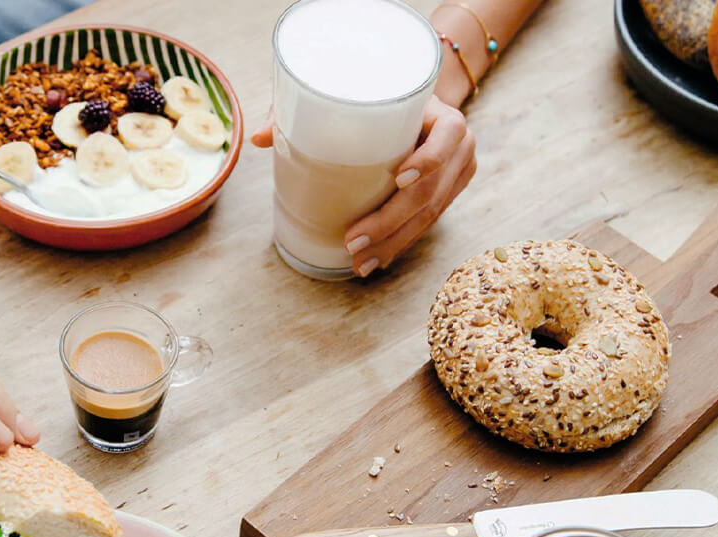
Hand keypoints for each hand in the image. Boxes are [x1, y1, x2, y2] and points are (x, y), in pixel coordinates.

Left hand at [250, 96, 476, 276]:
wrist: (421, 104)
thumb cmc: (379, 96)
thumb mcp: (347, 93)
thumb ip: (303, 107)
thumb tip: (258, 138)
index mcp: (442, 113)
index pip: (449, 135)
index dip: (429, 159)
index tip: (397, 177)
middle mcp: (459, 146)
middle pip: (431, 190)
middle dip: (391, 222)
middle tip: (354, 242)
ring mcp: (458, 174)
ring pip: (429, 216)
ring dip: (393, 243)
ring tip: (360, 262)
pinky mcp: (449, 194)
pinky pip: (427, 224)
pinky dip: (400, 244)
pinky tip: (377, 261)